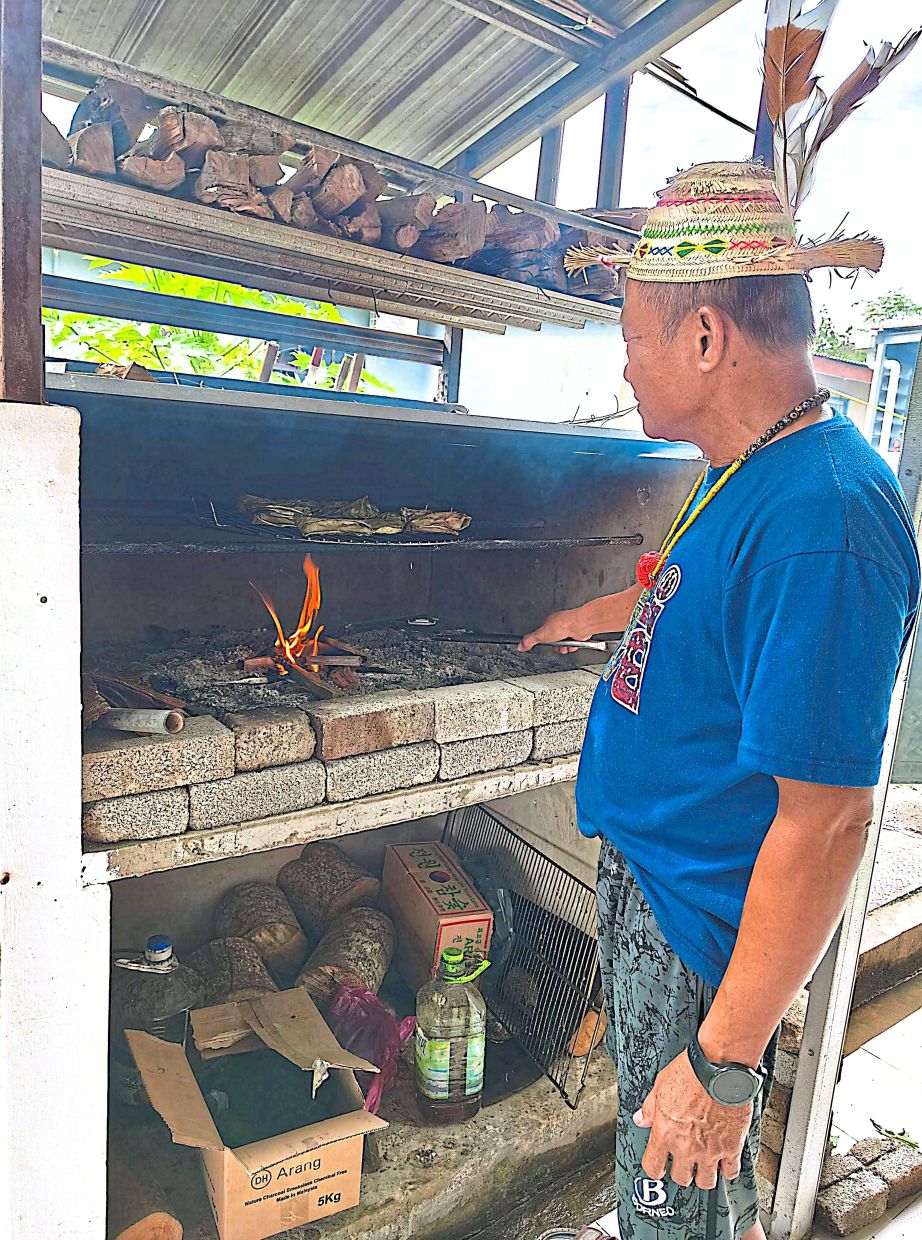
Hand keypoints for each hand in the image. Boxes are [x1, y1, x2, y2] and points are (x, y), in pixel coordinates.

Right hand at [518, 607, 593, 653]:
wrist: (579, 625)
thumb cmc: (562, 625)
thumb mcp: (540, 635)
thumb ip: (529, 640)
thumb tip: (520, 645)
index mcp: (549, 622)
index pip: (544, 633)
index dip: (544, 641)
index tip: (544, 645)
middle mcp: (560, 624)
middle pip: (555, 640)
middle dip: (555, 646)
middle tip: (556, 646)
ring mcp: (570, 629)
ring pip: (564, 643)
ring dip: (564, 648)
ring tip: (565, 646)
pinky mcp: (577, 634)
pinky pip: (573, 644)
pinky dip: (572, 647)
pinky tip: (572, 645)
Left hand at [634, 1050, 750, 1188]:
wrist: (719, 1068)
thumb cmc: (690, 1073)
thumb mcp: (660, 1085)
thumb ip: (650, 1108)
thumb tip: (641, 1119)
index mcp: (665, 1132)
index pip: (653, 1167)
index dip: (655, 1168)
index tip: (658, 1166)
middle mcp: (686, 1147)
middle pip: (681, 1178)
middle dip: (681, 1172)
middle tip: (684, 1162)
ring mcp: (710, 1150)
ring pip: (706, 1182)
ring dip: (704, 1175)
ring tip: (704, 1165)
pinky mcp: (732, 1147)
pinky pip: (730, 1172)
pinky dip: (727, 1169)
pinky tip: (724, 1161)